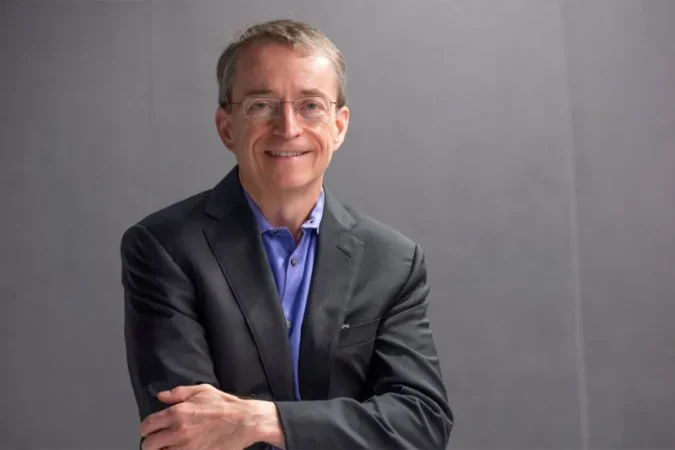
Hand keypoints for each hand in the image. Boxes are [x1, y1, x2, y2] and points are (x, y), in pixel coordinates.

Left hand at [140, 384, 257, 449]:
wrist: (244, 421)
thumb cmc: (225, 406)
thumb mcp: (203, 391)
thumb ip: (178, 393)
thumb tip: (161, 396)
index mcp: (178, 412)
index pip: (147, 425)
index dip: (146, 429)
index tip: (149, 430)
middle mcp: (178, 431)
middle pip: (149, 445)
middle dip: (151, 443)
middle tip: (159, 441)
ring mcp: (186, 447)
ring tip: (170, 447)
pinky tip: (181, 449)